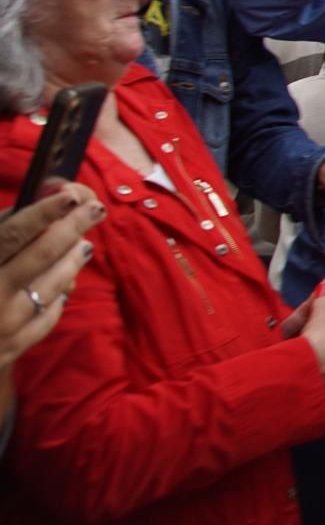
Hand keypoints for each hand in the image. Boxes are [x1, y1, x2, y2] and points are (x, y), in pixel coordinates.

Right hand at [0, 183, 103, 369]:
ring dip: (74, 259)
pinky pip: (48, 315)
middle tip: (95, 209)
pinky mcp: (12, 348)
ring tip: (84, 243)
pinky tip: (63, 282)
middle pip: (43, 254)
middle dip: (73, 227)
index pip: (14, 235)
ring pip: (54, 284)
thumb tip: (35, 205)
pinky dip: (58, 295)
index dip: (44, 213)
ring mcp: (4, 325)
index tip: (70, 195)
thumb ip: (1, 233)